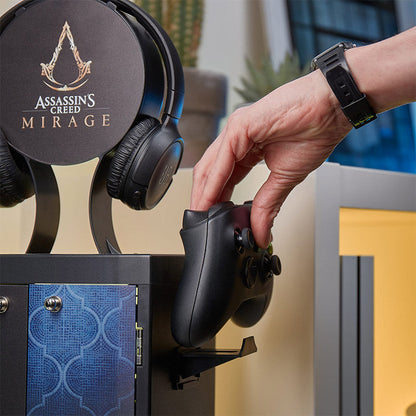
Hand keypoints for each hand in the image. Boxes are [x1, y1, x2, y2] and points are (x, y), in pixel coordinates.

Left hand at [191, 70, 351, 247]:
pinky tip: (210, 199)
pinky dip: (215, 181)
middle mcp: (237, 139)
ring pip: (211, 166)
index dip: (215, 200)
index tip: (212, 220)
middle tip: (202, 221)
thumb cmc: (315, 132)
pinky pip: (222, 158)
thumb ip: (268, 205)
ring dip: (204, 193)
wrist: (332, 109)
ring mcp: (236, 130)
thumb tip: (262, 233)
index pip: (223, 178)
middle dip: (204, 198)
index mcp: (247, 148)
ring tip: (202, 215)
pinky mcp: (240, 125)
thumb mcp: (285, 178)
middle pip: (211, 173)